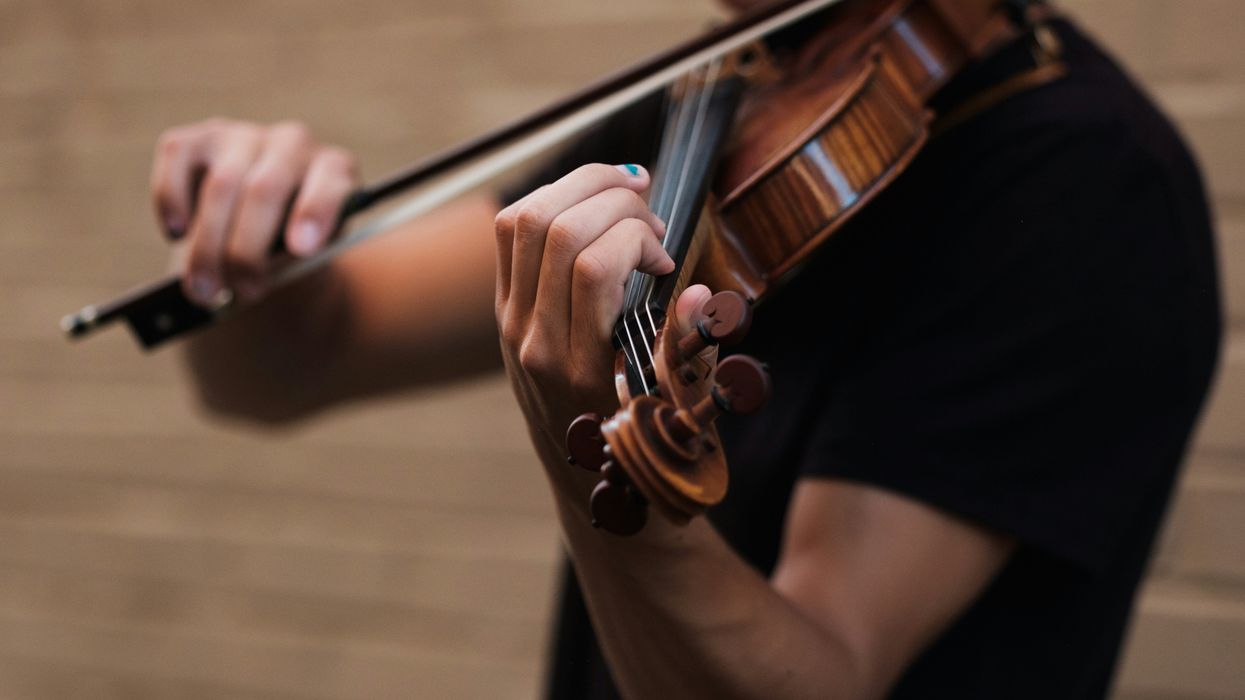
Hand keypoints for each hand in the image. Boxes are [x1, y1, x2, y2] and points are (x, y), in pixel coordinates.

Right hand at [150, 118, 358, 304]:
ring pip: (221, 186)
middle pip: (264, 191)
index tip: (302, 248)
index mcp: (335, 171)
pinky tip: (177, 233)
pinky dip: (172, 199)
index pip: (330, 183)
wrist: (262, 229)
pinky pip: (177, 156)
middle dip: (247, 251)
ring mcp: (244, 135)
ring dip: (207, 246)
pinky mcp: (199, 138)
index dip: (315, 213)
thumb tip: (246, 280)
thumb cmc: (291, 247)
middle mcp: (293, 144)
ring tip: (204, 290)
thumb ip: (292, 263)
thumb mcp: (307, 260)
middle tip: (242, 291)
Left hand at [494, 163, 711, 452]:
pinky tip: (593, 204)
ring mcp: (512, 321)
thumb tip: (699, 292)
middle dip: (616, 201)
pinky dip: (553, 198)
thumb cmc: (645, 441)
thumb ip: (692, 345)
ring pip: (527, 218)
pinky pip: (512, 230)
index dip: (638, 240)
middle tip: (654, 223)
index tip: (668, 259)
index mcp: (580, 368)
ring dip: (582, 187)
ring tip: (628, 195)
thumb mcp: (683, 403)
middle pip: (558, 228)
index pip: (593, 268)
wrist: (589, 477)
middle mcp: (534, 341)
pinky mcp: (505, 307)